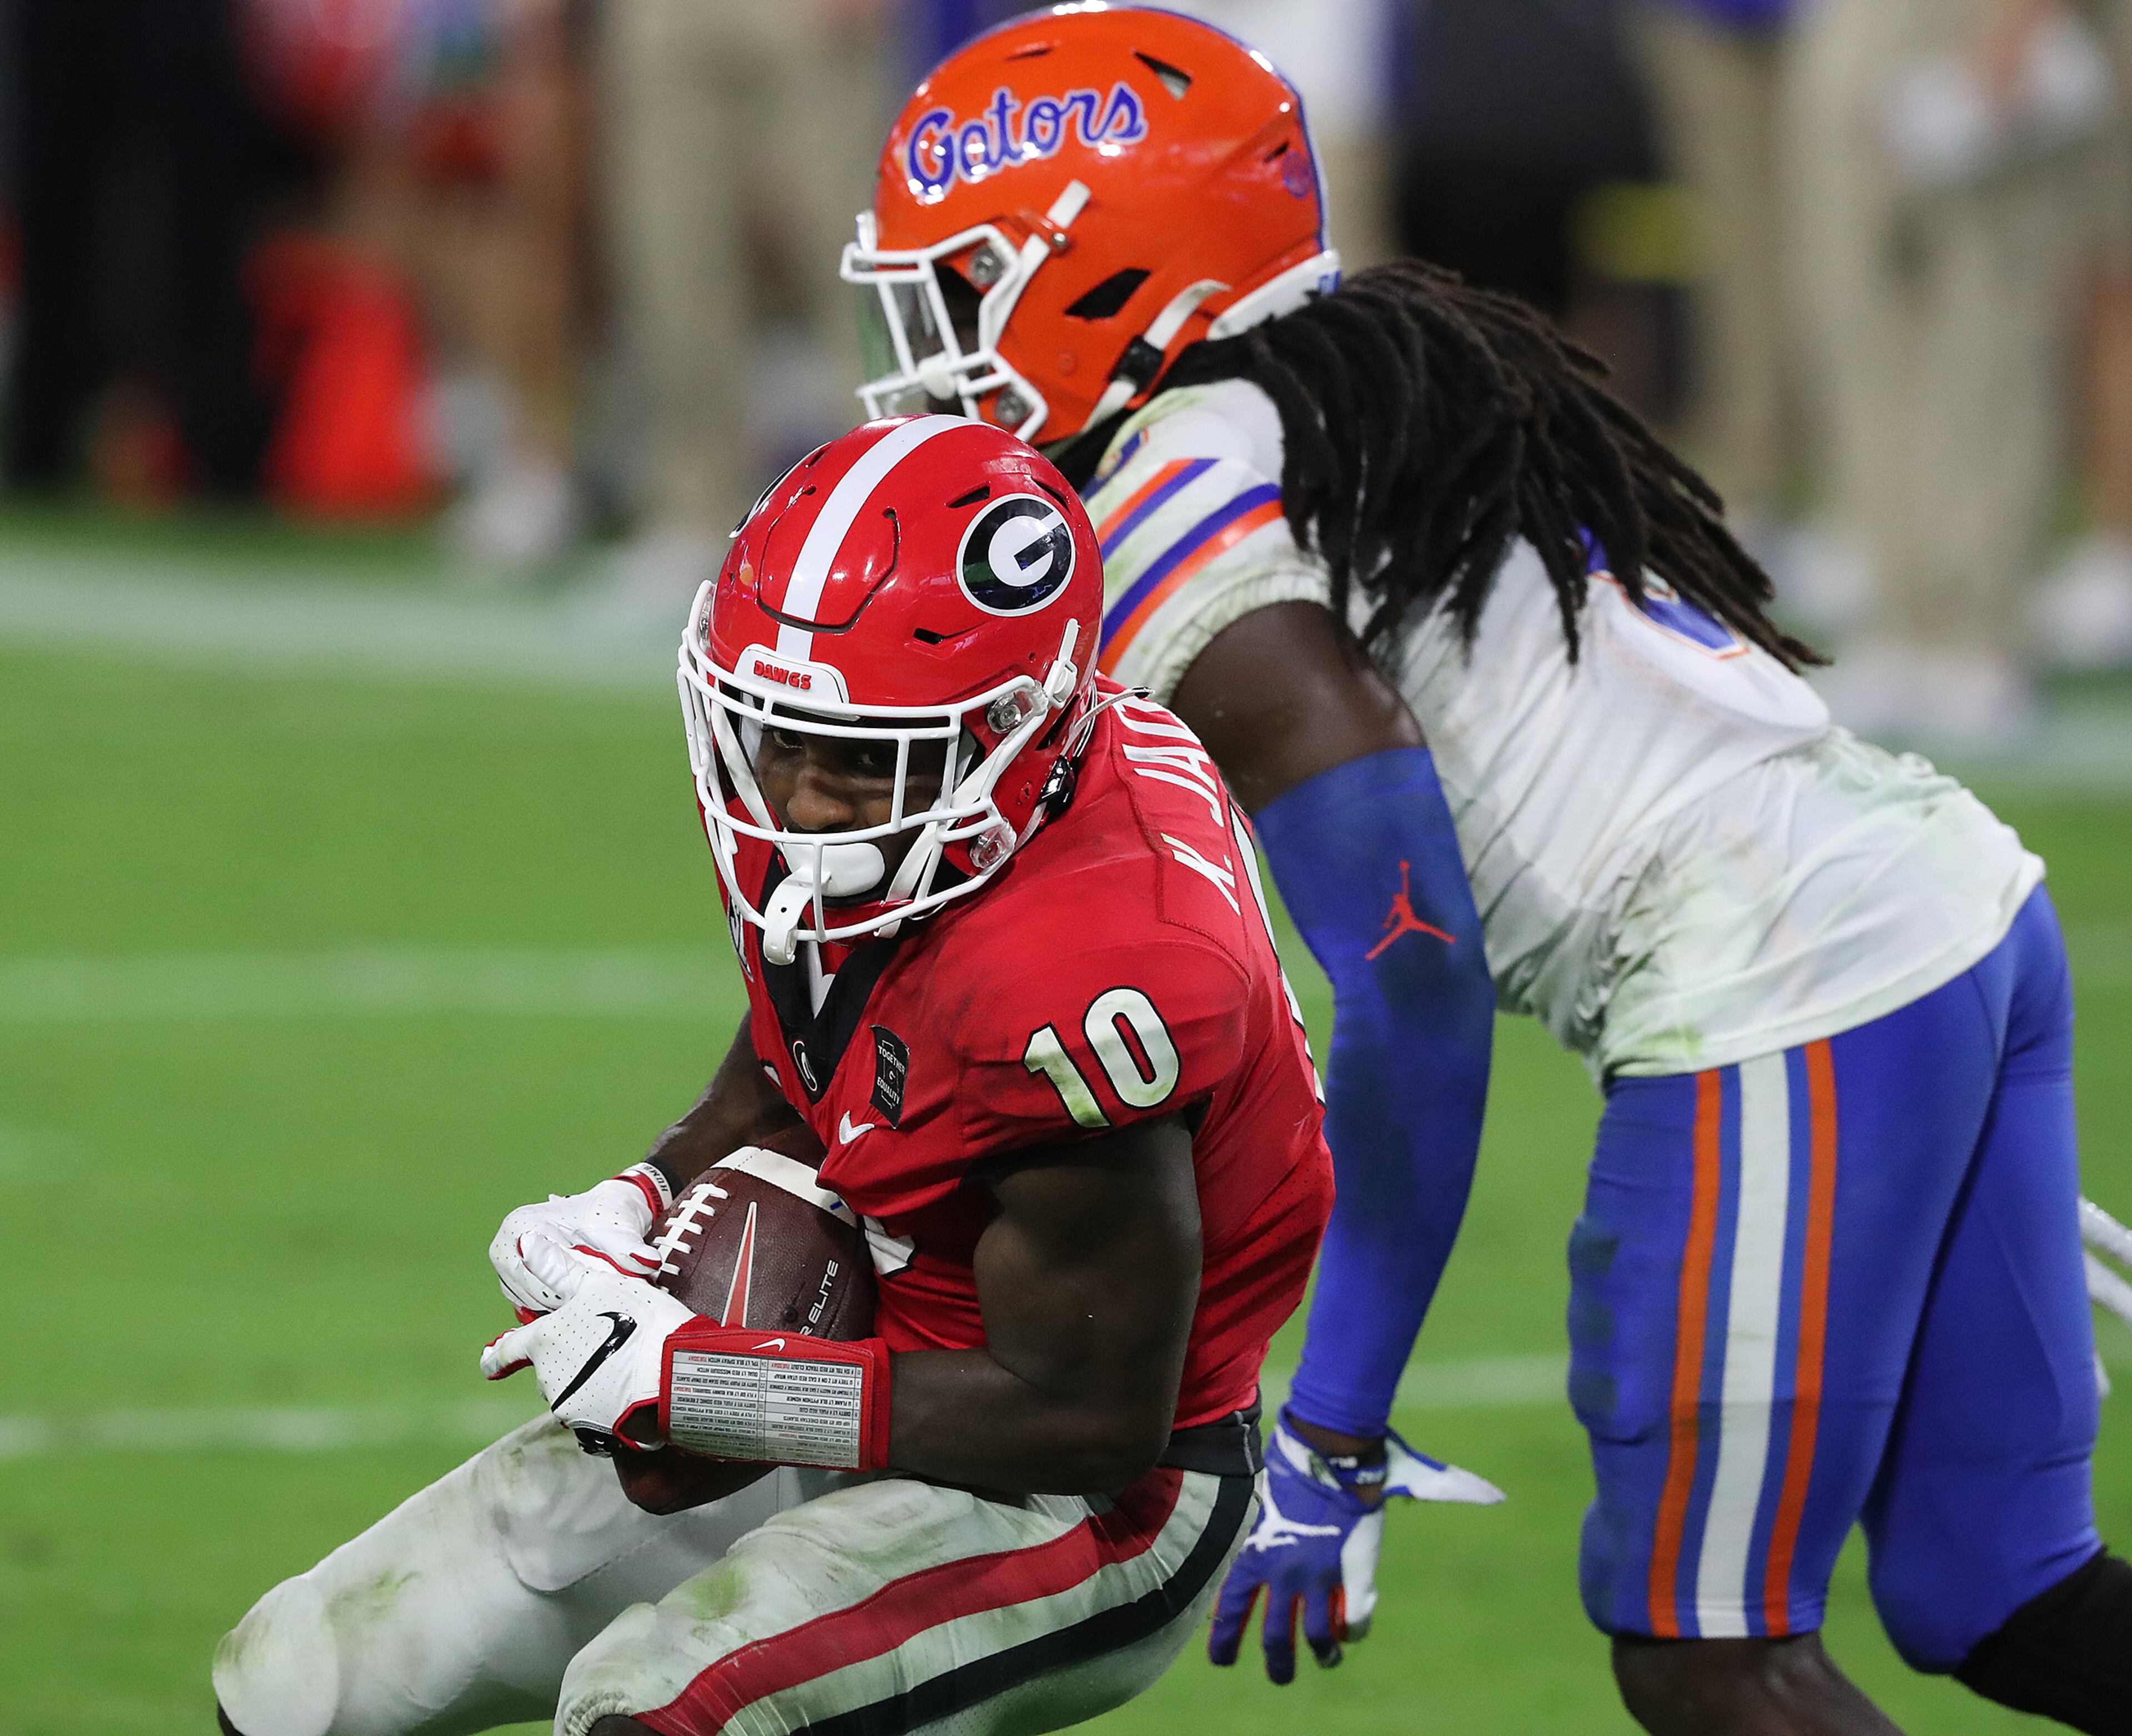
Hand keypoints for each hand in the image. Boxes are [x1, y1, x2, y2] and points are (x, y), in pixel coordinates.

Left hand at [479, 1237, 695, 1452]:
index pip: (507, 1350)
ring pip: (569, 1389)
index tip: (486, 1362)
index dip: (496, 1355)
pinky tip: (628, 1386)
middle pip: (546, 1369)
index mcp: (543, 1342)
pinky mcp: (593, 1428)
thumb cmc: (634, 1320)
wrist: (671, 1373)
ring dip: (585, 1379)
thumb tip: (525, 1244)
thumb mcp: (597, 1284)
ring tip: (620, 1363)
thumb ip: (558, 1269)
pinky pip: (591, 1410)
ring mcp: (568, 1405)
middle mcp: (547, 1377)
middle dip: (564, 1359)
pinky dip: (603, 1400)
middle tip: (597, 1345)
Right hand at [489, 1163, 672, 1316]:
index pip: (539, 1275)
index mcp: (520, 1226)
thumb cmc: (611, 1217)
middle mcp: (504, 1248)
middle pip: (533, 1293)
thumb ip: (629, 1248)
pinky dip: (557, 1308)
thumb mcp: (620, 1230)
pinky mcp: (514, 1285)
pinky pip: (533, 1309)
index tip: (599, 1288)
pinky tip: (579, 1297)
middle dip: (569, 1297)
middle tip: (599, 1293)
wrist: (608, 1214)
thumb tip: (648, 1262)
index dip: (572, 1287)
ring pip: (533, 1304)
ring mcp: (506, 1268)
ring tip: (590, 1291)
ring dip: (564, 1304)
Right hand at [1208, 1411, 1502, 1682]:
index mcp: (1356, 1571)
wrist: (1334, 1448)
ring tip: (1243, 1667)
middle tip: (1291, 1672)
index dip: (1353, 1628)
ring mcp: (1288, 1570)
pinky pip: (1237, 1599)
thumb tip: (1496, 1495)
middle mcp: (1322, 1579)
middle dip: (1306, 1656)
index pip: (1357, 1620)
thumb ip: (1448, 1491)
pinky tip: (1216, 1645)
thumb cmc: (1372, 1466)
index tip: (1346, 1631)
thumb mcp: (1410, 1486)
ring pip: (1274, 1628)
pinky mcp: (1259, 1553)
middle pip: (1315, 1636)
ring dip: (1268, 1653)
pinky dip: (1227, 1622)